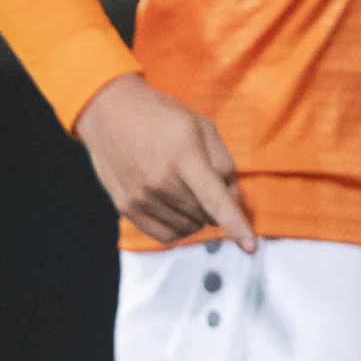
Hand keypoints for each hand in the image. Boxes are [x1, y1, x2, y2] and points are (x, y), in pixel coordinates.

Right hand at [74, 73, 255, 251]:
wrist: (109, 113)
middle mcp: (160, 181)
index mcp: (183, 157)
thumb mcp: (201, 127)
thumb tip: (233, 200)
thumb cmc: (161, 117)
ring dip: (196, 217)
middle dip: (214, 205)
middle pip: (204, 215)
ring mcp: (140, 198)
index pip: (214, 200)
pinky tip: (176, 211)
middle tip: (204, 183)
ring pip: (187, 228)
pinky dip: (178, 229)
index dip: (236, 225)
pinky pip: (164, 235)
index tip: (251, 247)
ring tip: (187, 193)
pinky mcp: (126, 207)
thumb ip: (223, 163)